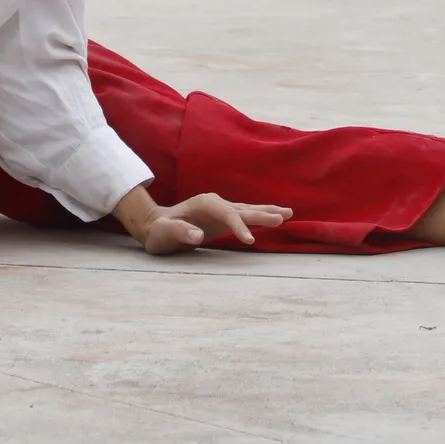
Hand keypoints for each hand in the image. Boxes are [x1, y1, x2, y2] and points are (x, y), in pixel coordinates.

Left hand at [114, 188, 291, 255]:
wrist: (155, 226)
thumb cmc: (158, 231)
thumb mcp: (163, 233)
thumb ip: (179, 232)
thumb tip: (197, 235)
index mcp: (204, 203)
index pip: (227, 214)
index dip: (239, 226)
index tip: (250, 241)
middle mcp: (215, 202)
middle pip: (242, 209)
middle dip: (262, 214)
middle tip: (283, 218)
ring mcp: (220, 209)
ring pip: (247, 210)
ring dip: (267, 212)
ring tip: (289, 213)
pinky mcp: (223, 218)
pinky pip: (246, 217)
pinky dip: (261, 216)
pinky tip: (275, 217)